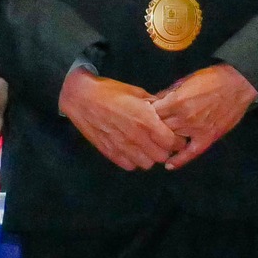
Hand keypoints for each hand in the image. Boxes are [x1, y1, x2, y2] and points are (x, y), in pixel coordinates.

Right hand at [59, 68, 178, 170]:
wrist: (80, 97)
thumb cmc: (110, 91)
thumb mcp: (137, 92)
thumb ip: (154, 105)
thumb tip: (169, 111)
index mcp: (145, 120)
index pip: (172, 142)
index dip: (177, 140)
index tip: (174, 136)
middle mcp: (136, 137)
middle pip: (162, 157)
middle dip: (165, 150)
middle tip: (161, 142)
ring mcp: (122, 147)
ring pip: (147, 164)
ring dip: (149, 157)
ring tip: (145, 147)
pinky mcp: (109, 152)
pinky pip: (129, 166)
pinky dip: (133, 160)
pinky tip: (131, 149)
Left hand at [153, 64, 257, 169]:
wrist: (238, 84)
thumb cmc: (211, 79)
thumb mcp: (184, 81)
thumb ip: (167, 93)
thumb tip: (151, 102)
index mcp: (176, 101)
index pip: (151, 114)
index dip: (145, 115)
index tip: (141, 117)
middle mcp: (183, 117)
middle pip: (158, 129)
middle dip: (151, 129)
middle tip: (145, 132)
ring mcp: (196, 129)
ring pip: (171, 141)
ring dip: (163, 142)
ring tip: (153, 145)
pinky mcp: (208, 138)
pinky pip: (191, 153)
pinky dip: (179, 160)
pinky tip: (169, 165)